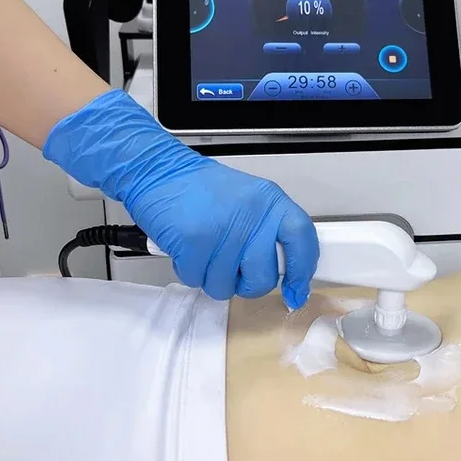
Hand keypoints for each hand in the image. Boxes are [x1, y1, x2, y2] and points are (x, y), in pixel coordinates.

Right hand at [44, 90, 318, 306]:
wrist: (158, 169)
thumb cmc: (199, 189)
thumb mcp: (247, 199)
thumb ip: (266, 230)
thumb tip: (287, 272)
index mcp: (269, 201)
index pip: (302, 239)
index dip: (302, 271)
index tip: (296, 290)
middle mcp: (251, 215)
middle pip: (263, 277)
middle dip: (245, 284)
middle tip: (230, 269)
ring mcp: (223, 230)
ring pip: (226, 286)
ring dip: (211, 277)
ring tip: (204, 251)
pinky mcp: (195, 243)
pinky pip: (197, 280)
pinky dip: (188, 271)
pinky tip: (186, 249)